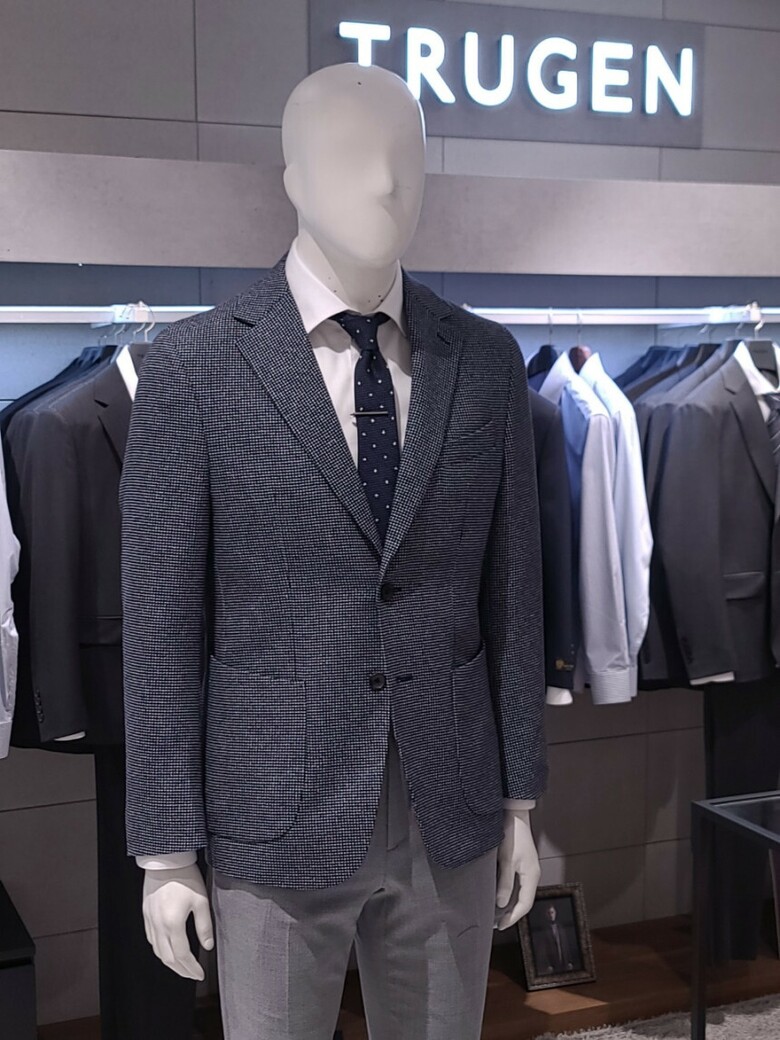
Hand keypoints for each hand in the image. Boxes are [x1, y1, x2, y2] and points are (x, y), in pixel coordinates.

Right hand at [142, 864, 214, 979]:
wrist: (166, 861)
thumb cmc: (186, 878)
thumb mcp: (201, 901)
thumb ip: (204, 926)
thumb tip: (208, 946)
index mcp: (173, 924)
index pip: (183, 955)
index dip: (191, 968)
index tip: (200, 975)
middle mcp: (158, 926)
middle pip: (168, 958)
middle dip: (181, 970)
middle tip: (192, 974)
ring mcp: (150, 921)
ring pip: (157, 951)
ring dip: (169, 962)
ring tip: (181, 966)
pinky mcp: (146, 914)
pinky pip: (151, 939)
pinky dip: (160, 950)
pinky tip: (167, 949)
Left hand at [495, 808, 540, 930]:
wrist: (514, 814)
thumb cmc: (512, 835)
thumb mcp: (507, 860)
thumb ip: (505, 883)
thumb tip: (500, 904)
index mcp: (532, 875)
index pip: (525, 904)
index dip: (513, 917)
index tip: (501, 926)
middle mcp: (532, 874)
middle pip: (523, 900)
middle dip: (511, 913)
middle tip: (496, 923)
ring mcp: (527, 868)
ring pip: (520, 892)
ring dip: (509, 903)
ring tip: (494, 912)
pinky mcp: (521, 862)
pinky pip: (517, 883)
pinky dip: (508, 892)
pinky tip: (497, 894)